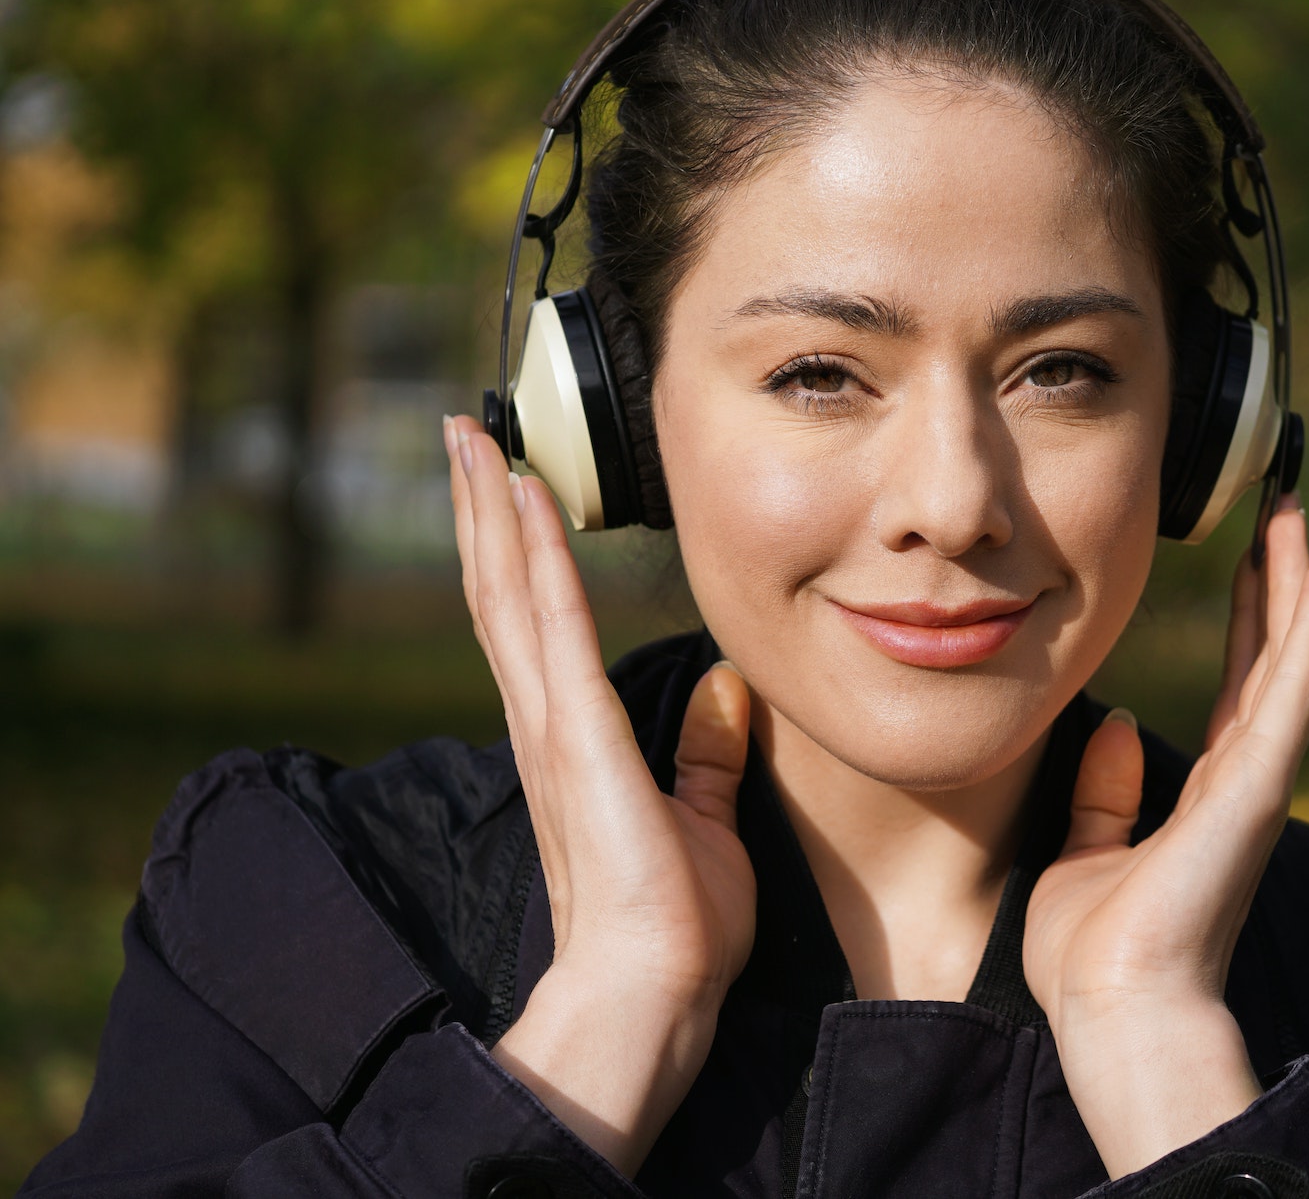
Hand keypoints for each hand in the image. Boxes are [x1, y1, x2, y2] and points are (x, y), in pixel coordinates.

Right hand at [443, 416, 755, 1174]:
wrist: (653, 992)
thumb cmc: (676, 926)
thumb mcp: (704, 819)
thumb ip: (705, 755)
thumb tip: (727, 689)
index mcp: (569, 743)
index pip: (530, 625)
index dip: (511, 552)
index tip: (503, 485)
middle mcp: (545, 725)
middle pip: (501, 595)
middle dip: (481, 512)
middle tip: (461, 436)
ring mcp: (553, 729)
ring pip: (510, 596)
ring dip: (491, 514)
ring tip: (472, 442)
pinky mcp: (579, 738)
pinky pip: (555, 628)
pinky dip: (538, 559)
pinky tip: (527, 500)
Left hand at [1022, 495, 1308, 1177]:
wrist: (1114, 1010)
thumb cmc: (1097, 954)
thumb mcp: (1084, 854)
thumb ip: (1103, 794)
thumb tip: (1111, 723)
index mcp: (1208, 794)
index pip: (1238, 683)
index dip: (1248, 617)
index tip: (1250, 556)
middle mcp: (1242, 780)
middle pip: (1271, 656)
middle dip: (1279, 579)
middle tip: (1283, 505)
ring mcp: (1256, 782)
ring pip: (1288, 659)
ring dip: (1297, 585)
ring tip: (1297, 515)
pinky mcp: (1256, 789)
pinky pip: (1290, 693)